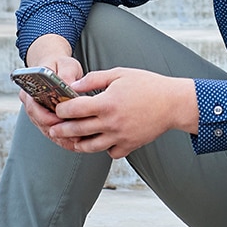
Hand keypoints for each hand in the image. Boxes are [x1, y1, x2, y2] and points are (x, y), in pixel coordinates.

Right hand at [18, 35, 85, 136]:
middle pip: (41, 123)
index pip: (34, 108)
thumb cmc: (59, 65)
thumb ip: (66, 74)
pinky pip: (54, 134)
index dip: (48, 117)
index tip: (63, 121)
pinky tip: (76, 142)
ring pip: (48, 131)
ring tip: (77, 140)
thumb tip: (68, 86)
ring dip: (62, 138)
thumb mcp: (65, 65)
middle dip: (58, 130)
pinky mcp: (46, 121)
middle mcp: (30, 105)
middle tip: (75, 134)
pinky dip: (64, 139)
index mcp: (29, 90)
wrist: (55, 67)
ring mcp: (38, 115)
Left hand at [45, 67, 200, 160]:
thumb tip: (73, 86)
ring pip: (90, 147)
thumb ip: (93, 79)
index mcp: (106, 103)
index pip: (74, 109)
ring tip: (72, 139)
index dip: (62, 109)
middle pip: (77, 130)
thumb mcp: (119, 74)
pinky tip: (102, 141)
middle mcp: (111, 122)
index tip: (58, 108)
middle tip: (54, 129)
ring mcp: (119, 136)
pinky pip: (110, 152)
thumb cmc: (147, 85)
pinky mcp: (129, 146)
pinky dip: (104, 148)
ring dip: (77, 143)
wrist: (173, 103)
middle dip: (61, 129)